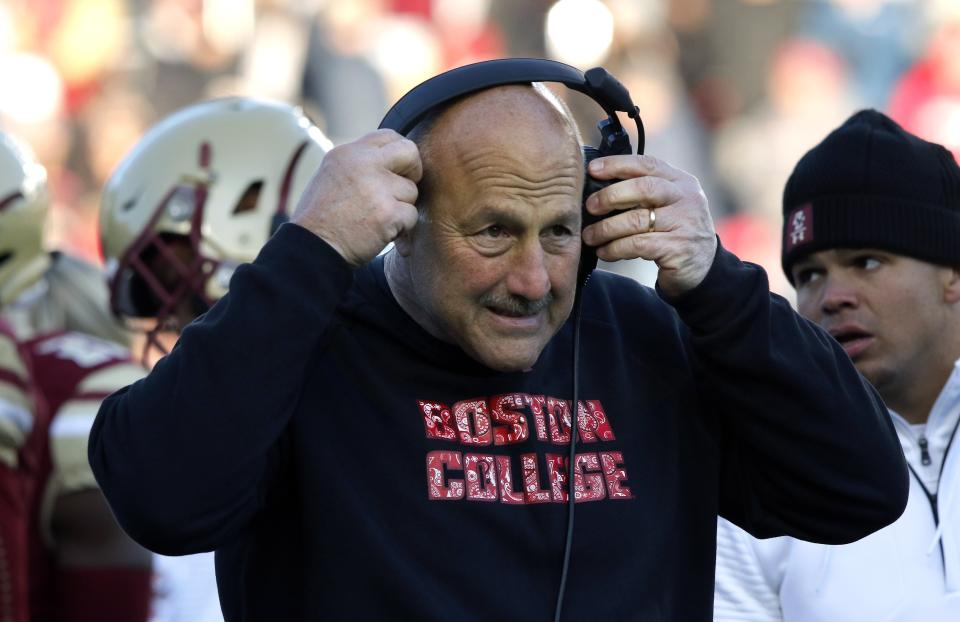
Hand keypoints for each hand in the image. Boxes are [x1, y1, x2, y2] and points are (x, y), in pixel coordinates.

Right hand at [291, 129, 421, 266]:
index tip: (398, 169)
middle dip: (413, 170)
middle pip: (409, 152)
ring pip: (411, 191)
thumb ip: (358, 165)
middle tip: (402, 190)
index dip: (399, 153)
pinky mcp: (389, 213)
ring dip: (401, 207)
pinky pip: (411, 215)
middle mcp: (364, 164)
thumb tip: (388, 161)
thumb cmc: (319, 218)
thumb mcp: (330, 176)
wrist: (312, 248)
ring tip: (377, 219)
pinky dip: (401, 228)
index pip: (388, 136)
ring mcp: (378, 188)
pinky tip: (380, 233)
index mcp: (348, 153)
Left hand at [580, 154, 716, 297]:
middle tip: (590, 207)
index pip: (647, 164)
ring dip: (606, 229)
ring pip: (636, 220)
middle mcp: (686, 198)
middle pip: (643, 188)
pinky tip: (604, 252)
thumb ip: (642, 193)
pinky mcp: (678, 249)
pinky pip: (638, 245)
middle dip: (610, 196)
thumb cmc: (673, 232)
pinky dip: (615, 248)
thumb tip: (597, 189)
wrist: (702, 268)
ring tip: (590, 236)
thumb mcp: (666, 205)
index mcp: (680, 182)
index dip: (617, 164)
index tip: (592, 169)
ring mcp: (685, 223)